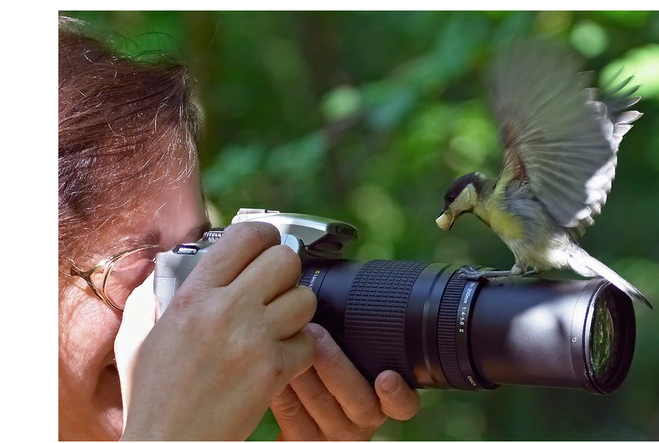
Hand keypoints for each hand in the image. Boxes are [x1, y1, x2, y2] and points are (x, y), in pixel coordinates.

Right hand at [118, 222, 316, 440]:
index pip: (246, 236)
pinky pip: (309, 342)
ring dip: (296, 310)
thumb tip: (163, 271)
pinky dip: (300, 350)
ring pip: (304, 298)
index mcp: (193, 296)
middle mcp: (226, 310)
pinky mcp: (274, 371)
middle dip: (285, 270)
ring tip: (277, 324)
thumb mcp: (136, 337)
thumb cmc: (152, 396)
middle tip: (275, 286)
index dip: (264, 236)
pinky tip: (278, 358)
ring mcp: (253, 340)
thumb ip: (149, 297)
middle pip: (285, 260)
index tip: (265, 245)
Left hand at [270, 323, 419, 439]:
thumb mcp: (348, 365)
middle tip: (315, 332)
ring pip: (321, 404)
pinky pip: (291, 413)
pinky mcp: (301, 440)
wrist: (299, 420)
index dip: (398, 393)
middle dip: (335, 364)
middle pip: (359, 400)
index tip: (386, 377)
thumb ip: (351, 341)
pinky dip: (282, 387)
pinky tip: (273, 365)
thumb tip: (336, 288)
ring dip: (303, 369)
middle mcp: (362, 420)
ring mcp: (332, 435)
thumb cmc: (326, 381)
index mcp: (381, 401)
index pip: (403, 404)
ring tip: (288, 340)